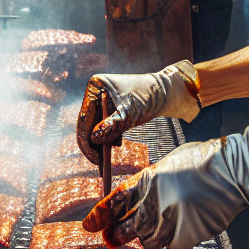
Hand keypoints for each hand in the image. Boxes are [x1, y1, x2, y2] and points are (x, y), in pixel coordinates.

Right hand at [76, 61, 200, 164]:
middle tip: (99, 162)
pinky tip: (115, 143)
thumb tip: (94, 139)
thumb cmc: (147, 98)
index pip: (83, 118)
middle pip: (88, 122)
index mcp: (95, 86)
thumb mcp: (129, 114)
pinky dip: (108, 135)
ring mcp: (102, 98)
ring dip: (101, 140)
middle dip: (93, 142)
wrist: (165, 92)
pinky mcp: (109, 105)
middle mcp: (96, 91)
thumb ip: (111, 126)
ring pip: (95, 124)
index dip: (85, 140)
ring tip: (107, 154)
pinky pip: (104, 123)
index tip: (93, 158)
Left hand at [84, 102, 248, 248]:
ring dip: (154, 235)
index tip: (90, 226)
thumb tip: (137, 199)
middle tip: (115, 238)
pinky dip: (180, 238)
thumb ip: (151, 182)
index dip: (100, 215)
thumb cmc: (203, 162)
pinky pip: (175, 245)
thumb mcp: (169, 163)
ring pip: (150, 240)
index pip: (115, 201)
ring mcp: (170, 220)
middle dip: (119, 235)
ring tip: (169, 221)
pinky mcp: (187, 235)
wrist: (233, 171)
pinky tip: (190, 223)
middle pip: (127, 228)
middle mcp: (154, 201)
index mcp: (148, 179)